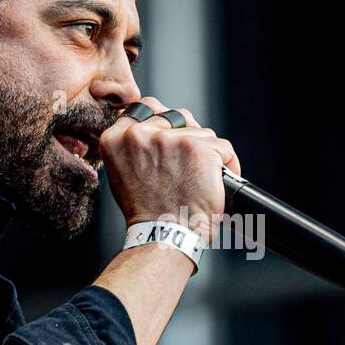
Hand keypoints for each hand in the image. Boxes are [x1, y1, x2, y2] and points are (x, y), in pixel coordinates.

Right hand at [98, 97, 241, 243]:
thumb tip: (153, 130)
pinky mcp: (199, 148)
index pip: (146, 108)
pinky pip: (224, 148)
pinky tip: (218, 183)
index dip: (163, 123)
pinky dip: (228, 165)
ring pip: (201, 132)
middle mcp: (139, 134)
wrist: (163, 237)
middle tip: (188, 165)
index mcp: (116, 138)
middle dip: (187, 135)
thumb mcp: (123, 173)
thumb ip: (133, 148)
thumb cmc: (148, 214)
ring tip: (200, 178)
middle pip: (176, 115)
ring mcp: (170, 139)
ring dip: (206, 152)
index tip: (171, 142)